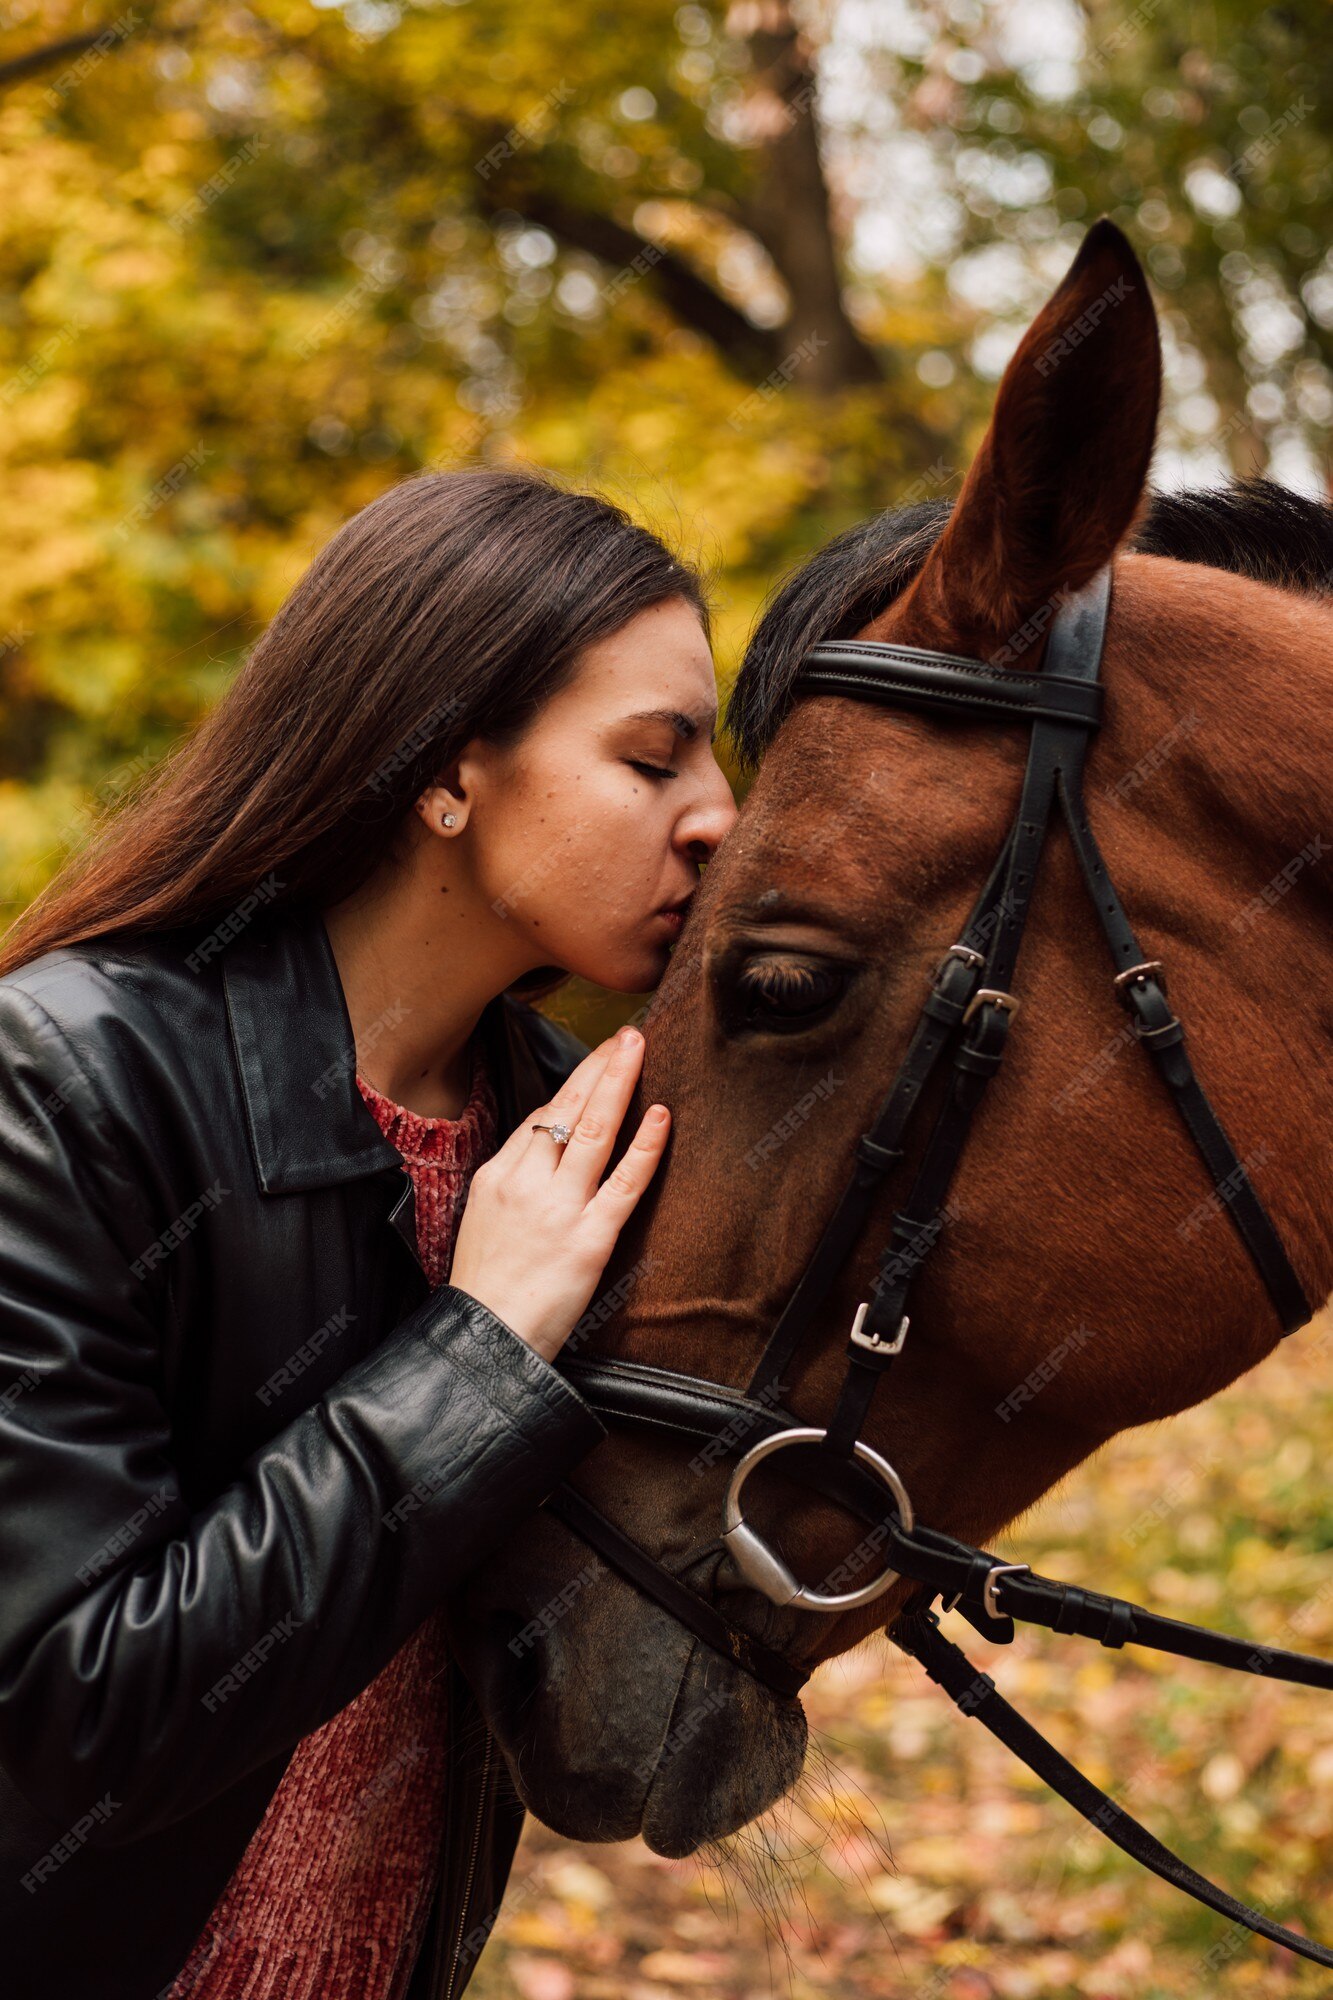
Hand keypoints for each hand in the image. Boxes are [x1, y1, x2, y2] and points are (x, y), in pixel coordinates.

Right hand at [448, 1026, 669, 1362]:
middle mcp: (526, 1184)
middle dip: (598, 1066)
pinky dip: (644, 1146)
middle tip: (625, 1035)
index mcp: (498, 1177)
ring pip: (592, 1131)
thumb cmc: (486, 1289)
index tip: (597, 1059)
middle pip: (565, 1109)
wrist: (484, 1340)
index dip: (574, 1083)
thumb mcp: (483, 1221)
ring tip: (638, 1048)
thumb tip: (543, 1155)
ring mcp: (559, 1209)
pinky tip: (660, 1115)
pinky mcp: (589, 1239)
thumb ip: (514, 1185)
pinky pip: (624, 1183)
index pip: (540, 1116)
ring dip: (618, 1083)